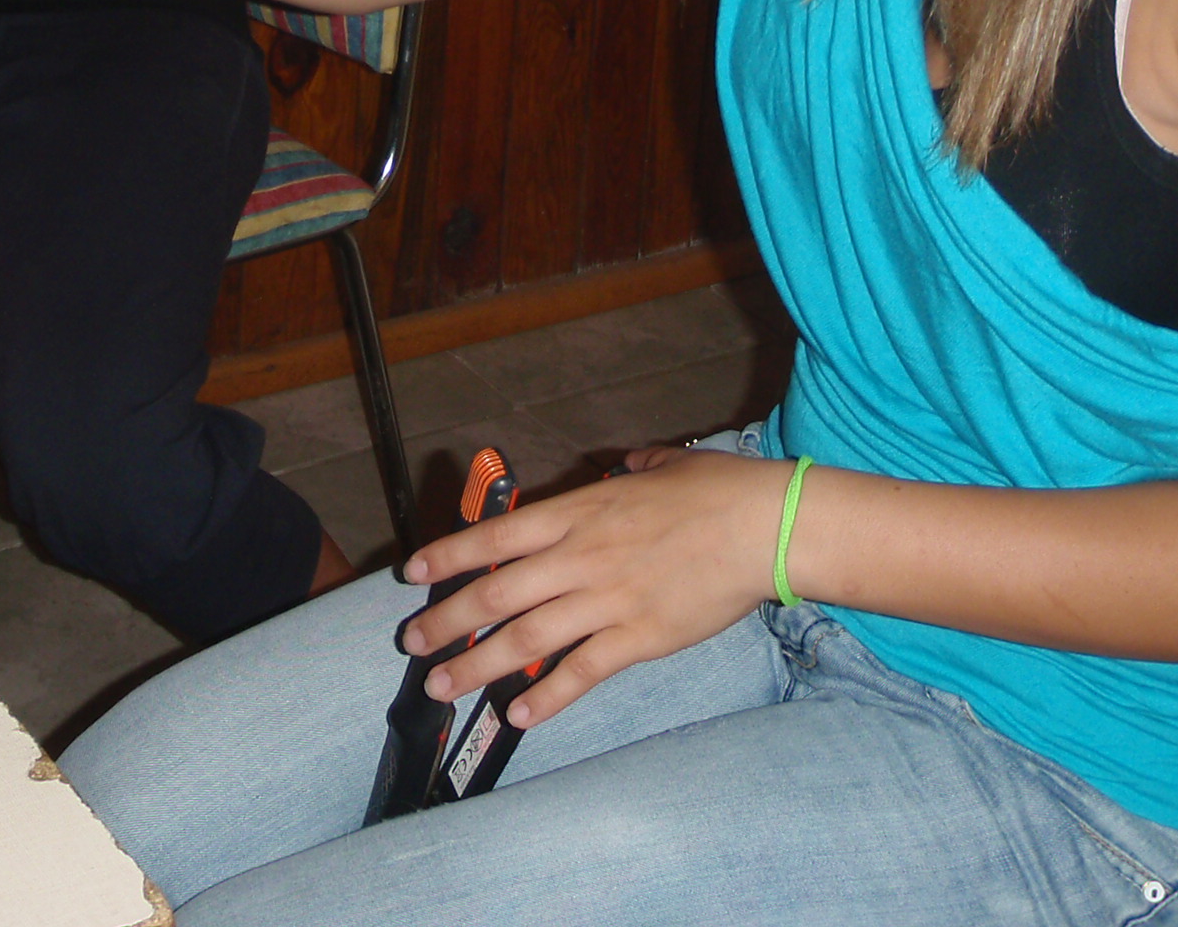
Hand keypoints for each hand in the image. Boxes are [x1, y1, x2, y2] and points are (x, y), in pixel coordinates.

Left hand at [397, 447, 788, 728]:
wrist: (766, 526)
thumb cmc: (718, 490)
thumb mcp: (661, 465)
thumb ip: (632, 467)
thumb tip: (623, 463)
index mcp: (580, 512)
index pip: (495, 536)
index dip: (449, 555)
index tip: (414, 573)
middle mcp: (581, 557)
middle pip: (497, 593)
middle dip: (446, 621)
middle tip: (411, 642)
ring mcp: (607, 600)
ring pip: (526, 638)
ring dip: (478, 664)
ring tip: (442, 684)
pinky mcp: (639, 638)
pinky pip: (582, 671)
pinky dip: (548, 695)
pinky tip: (519, 713)